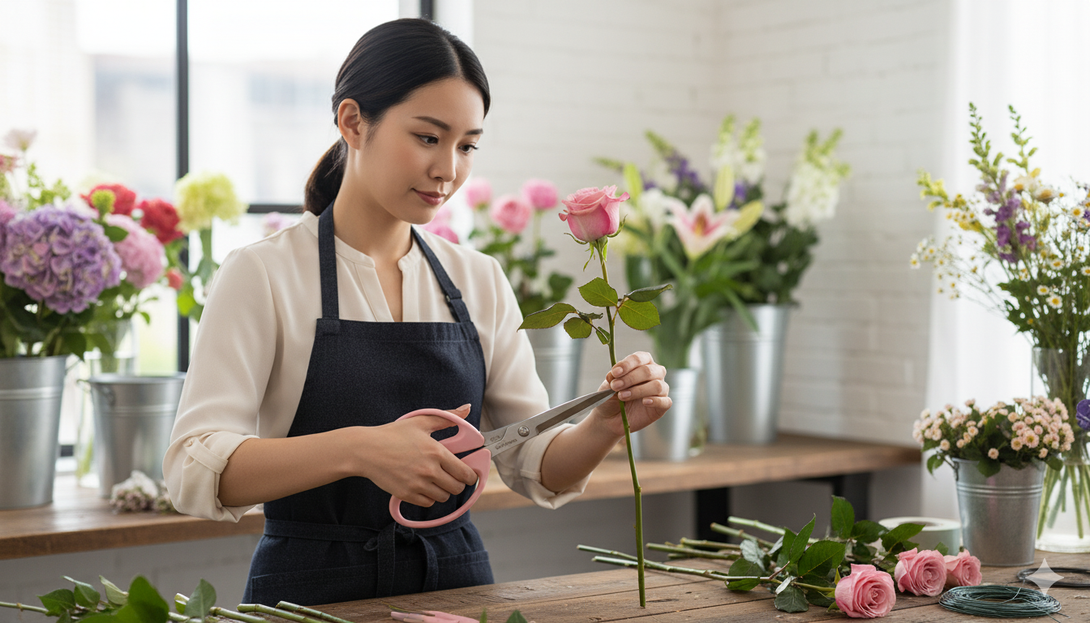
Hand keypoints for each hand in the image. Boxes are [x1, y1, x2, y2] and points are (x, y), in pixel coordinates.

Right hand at [358, 404, 478, 507]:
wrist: (366, 450)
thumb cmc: (392, 434)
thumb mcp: (420, 421)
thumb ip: (447, 417)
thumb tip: (467, 408)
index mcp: (437, 452)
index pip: (465, 473)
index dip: (470, 476)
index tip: (468, 474)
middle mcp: (429, 470)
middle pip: (457, 488)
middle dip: (458, 483)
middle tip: (452, 476)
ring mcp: (418, 484)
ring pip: (443, 497)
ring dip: (443, 490)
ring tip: (436, 480)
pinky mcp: (406, 494)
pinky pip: (428, 503)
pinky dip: (429, 497)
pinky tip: (423, 486)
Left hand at [591, 351, 670, 437]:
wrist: (610, 419)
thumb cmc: (611, 398)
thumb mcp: (607, 386)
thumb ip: (613, 379)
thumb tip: (615, 375)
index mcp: (642, 363)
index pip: (639, 358)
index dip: (627, 364)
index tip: (615, 372)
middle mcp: (654, 373)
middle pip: (648, 371)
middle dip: (630, 378)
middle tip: (616, 386)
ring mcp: (660, 389)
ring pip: (657, 385)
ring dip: (638, 390)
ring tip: (623, 396)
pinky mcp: (663, 405)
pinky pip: (665, 401)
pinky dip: (655, 401)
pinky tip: (644, 402)